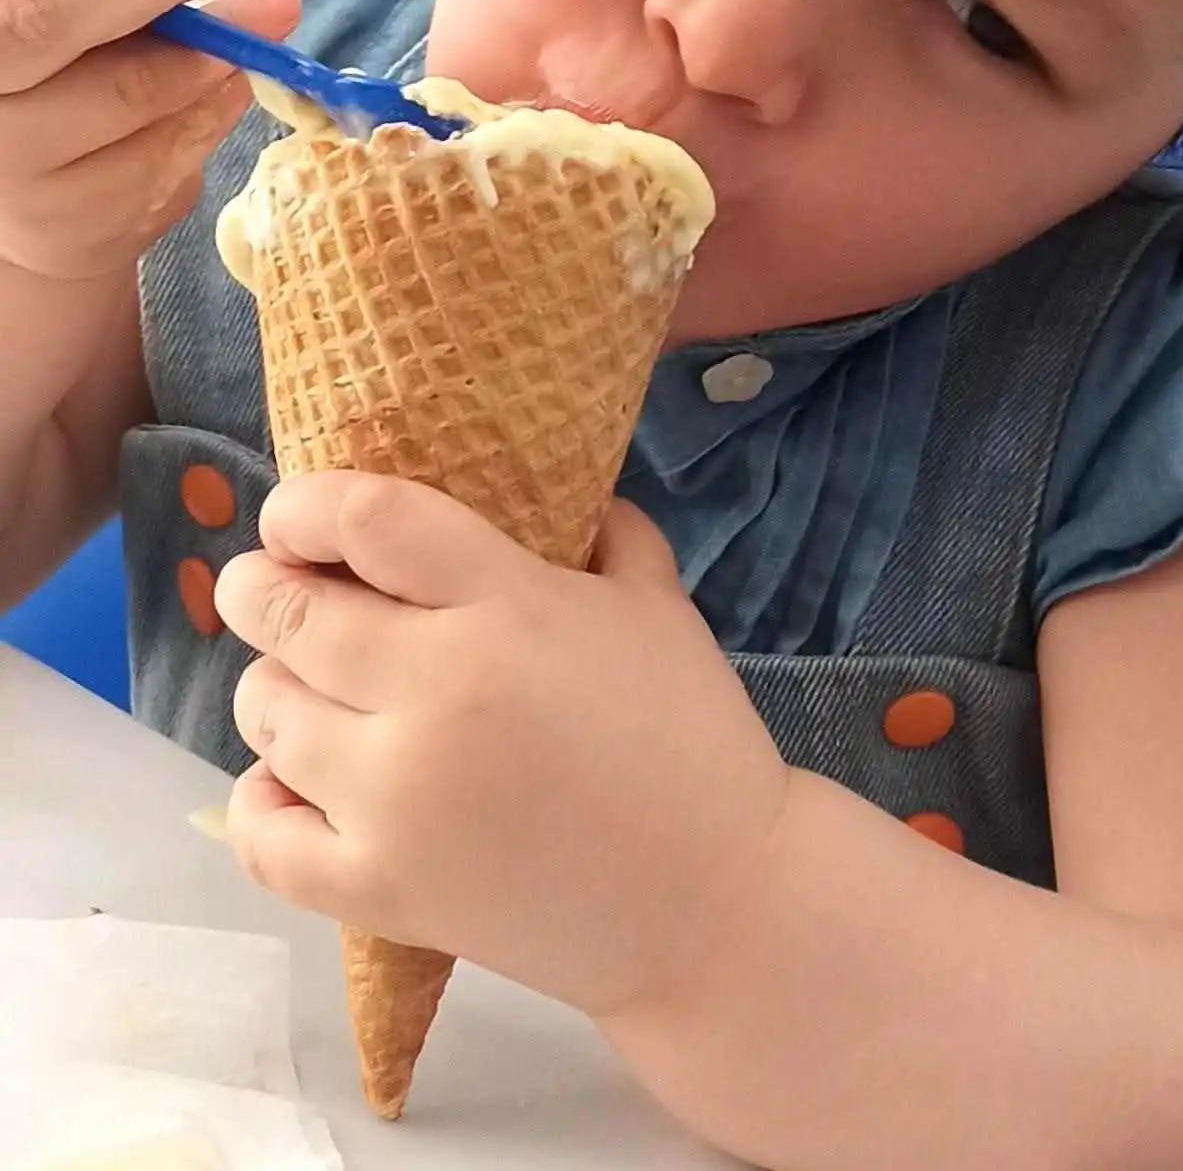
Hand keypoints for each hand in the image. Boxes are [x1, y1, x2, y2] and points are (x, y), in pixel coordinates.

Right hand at [0, 0, 298, 280]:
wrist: (32, 211)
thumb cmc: (45, 78)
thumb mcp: (47, 1)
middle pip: (46, 23)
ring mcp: (12, 166)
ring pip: (125, 93)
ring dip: (207, 46)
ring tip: (269, 9)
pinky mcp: (76, 220)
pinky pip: (165, 151)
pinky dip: (212, 105)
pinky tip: (231, 79)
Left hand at [214, 472, 793, 1020]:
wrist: (710, 902)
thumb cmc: (692, 738)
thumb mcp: (662, 607)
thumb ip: (609, 533)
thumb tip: (559, 491)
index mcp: (511, 609)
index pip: (367, 523)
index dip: (306, 505)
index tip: (296, 515)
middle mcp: (437, 693)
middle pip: (290, 616)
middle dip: (260, 589)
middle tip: (265, 586)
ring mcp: (395, 799)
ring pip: (268, 714)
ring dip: (271, 687)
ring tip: (300, 684)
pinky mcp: (375, 889)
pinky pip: (262, 834)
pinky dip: (261, 798)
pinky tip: (291, 778)